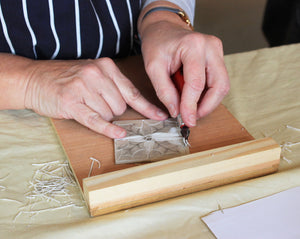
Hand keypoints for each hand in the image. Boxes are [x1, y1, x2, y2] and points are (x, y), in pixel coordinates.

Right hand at [24, 58, 167, 137]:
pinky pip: (95, 120)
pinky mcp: (71, 103)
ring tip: (86, 106)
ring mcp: (83, 88)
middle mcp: (96, 74)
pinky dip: (108, 129)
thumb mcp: (92, 73)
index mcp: (105, 66)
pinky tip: (118, 134)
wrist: (33, 78)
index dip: (147, 107)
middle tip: (97, 105)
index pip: (132, 92)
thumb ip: (113, 86)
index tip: (160, 116)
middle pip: (121, 106)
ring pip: (109, 114)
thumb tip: (134, 106)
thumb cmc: (66, 78)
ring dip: (101, 116)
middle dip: (113, 112)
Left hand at [139, 18, 229, 126]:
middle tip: (192, 118)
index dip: (192, 105)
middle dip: (206, 106)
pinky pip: (218, 81)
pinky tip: (195, 99)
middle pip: (219, 85)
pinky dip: (208, 94)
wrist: (163, 29)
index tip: (186, 120)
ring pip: (222, 85)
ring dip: (209, 102)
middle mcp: (211, 46)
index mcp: (193, 45)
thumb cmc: (157, 44)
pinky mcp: (218, 57)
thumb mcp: (153, 67)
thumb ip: (164, 91)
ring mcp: (217, 51)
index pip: (196, 83)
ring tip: (192, 109)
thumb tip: (176, 111)